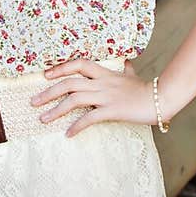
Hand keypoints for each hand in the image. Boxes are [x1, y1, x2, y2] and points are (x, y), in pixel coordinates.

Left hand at [30, 59, 155, 138]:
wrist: (161, 98)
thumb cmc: (145, 89)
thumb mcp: (132, 76)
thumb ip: (125, 69)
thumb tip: (126, 62)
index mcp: (105, 73)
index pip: (78, 64)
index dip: (61, 68)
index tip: (46, 75)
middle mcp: (102, 83)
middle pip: (69, 83)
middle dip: (49, 92)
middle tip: (33, 101)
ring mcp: (106, 96)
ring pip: (74, 99)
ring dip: (56, 110)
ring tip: (42, 119)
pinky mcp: (113, 110)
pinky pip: (90, 118)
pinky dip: (76, 126)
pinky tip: (68, 134)